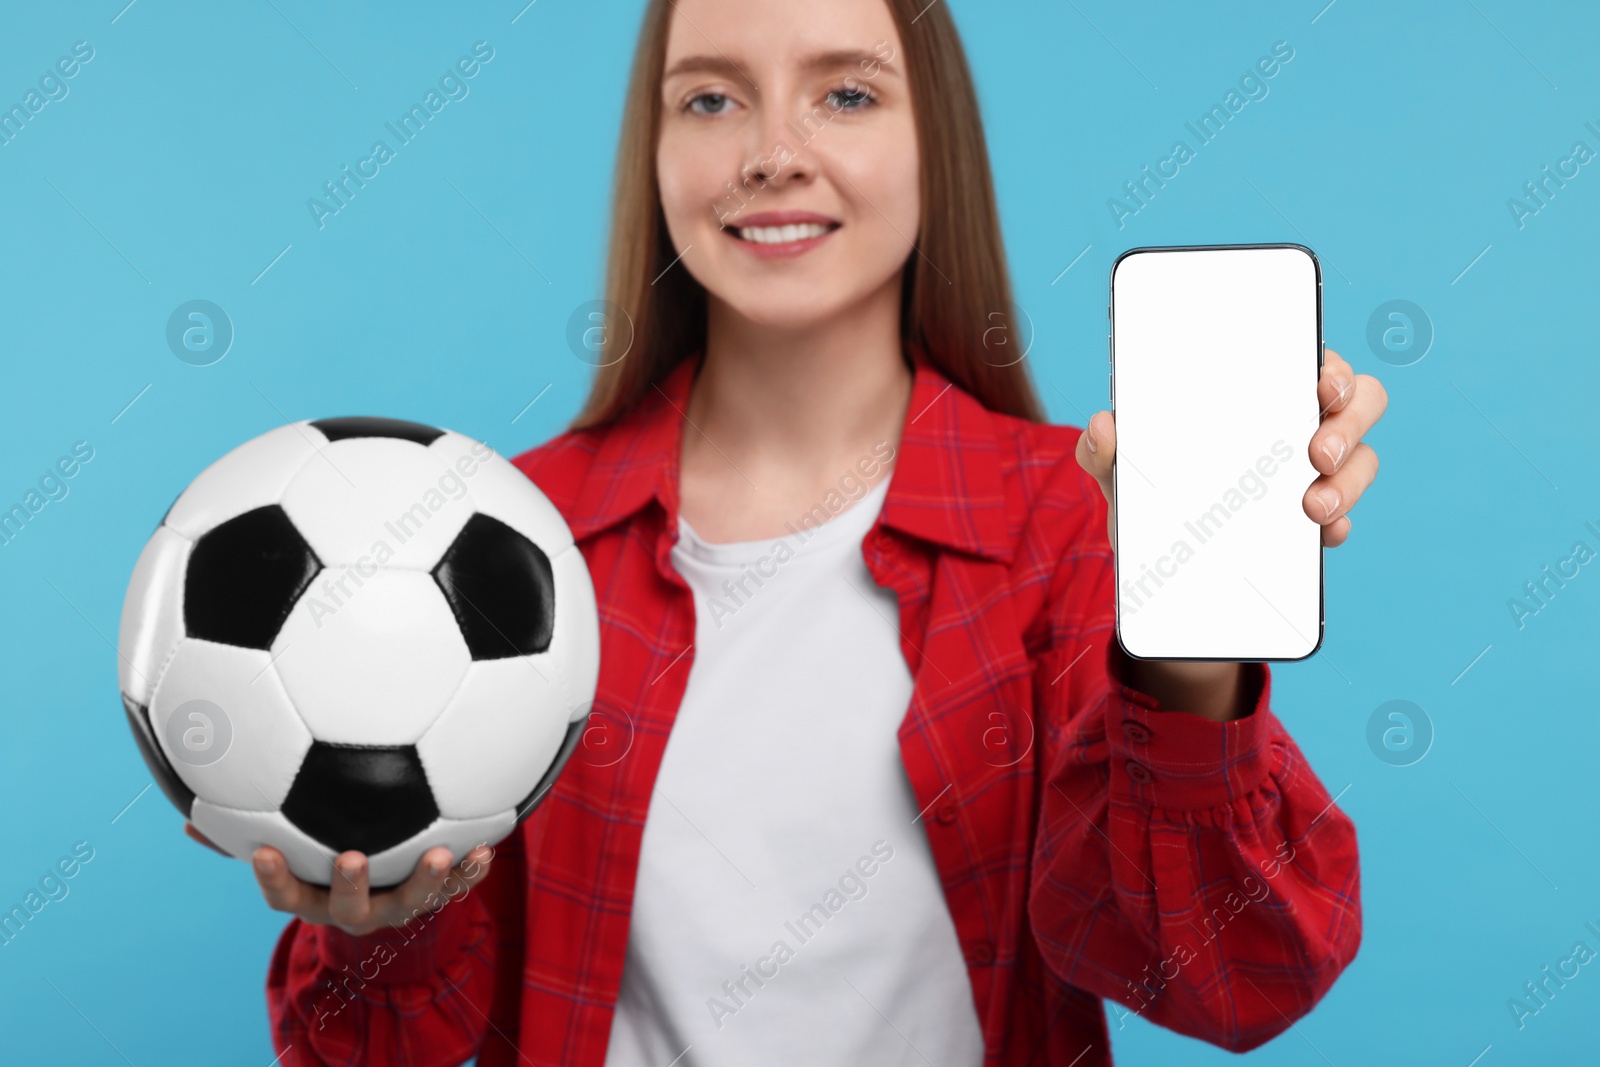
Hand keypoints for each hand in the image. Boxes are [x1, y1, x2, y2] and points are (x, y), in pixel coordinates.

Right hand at [183, 821, 494, 936]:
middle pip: (349, 907)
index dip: (273, 878)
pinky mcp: (435, 895)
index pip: (285, 896)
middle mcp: (354, 908)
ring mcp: (397, 905)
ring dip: (428, 879)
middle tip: (351, 858)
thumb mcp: (284, 846)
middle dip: (349, 886)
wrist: (381, 892)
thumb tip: (187, 809)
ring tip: (442, 853)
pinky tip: (486, 847)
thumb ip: (242, 833)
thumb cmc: (319, 857)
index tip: (264, 852)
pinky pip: (456, 886)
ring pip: (412, 901)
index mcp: (314, 897)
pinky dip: (471, 869)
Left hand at [1074, 347, 1385, 548]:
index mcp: (1258, 393)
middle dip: (1350, 423)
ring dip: (1349, 481)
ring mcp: (1313, 472)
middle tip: (1318, 452)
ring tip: (1313, 506)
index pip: (1310, 361)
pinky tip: (1323, 535)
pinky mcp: (1315, 521)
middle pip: (1358, 402)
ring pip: (1361, 460)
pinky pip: (1345, 519)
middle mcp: (1296, 424)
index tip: (1320, 384)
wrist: (1154, 562)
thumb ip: (1104, 447)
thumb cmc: (1146, 490)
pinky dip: (1338, 527)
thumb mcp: (1120, 469)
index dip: (1328, 366)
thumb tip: (1103, 426)